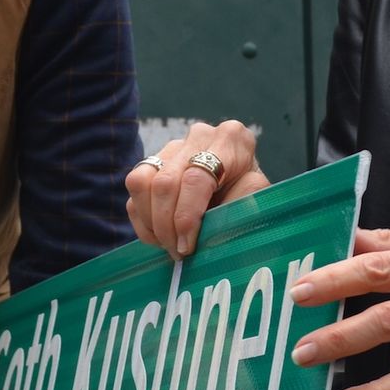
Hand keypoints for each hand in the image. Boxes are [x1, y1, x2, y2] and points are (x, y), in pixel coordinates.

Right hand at [125, 120, 269, 257]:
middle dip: (167, 226)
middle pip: (165, 183)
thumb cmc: (248, 195)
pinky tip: (160, 236)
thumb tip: (229, 209)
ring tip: (169, 244)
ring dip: (151, 222)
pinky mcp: (152, 160)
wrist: (238, 190)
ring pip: (141, 182)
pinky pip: (133, 189)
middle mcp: (199, 136)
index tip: (187, 246)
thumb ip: (246, 199)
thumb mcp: (256, 197)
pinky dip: (142, 220)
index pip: (196, 178)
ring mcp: (172, 146)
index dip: (186, 217)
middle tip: (178, 252)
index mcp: (230, 139)